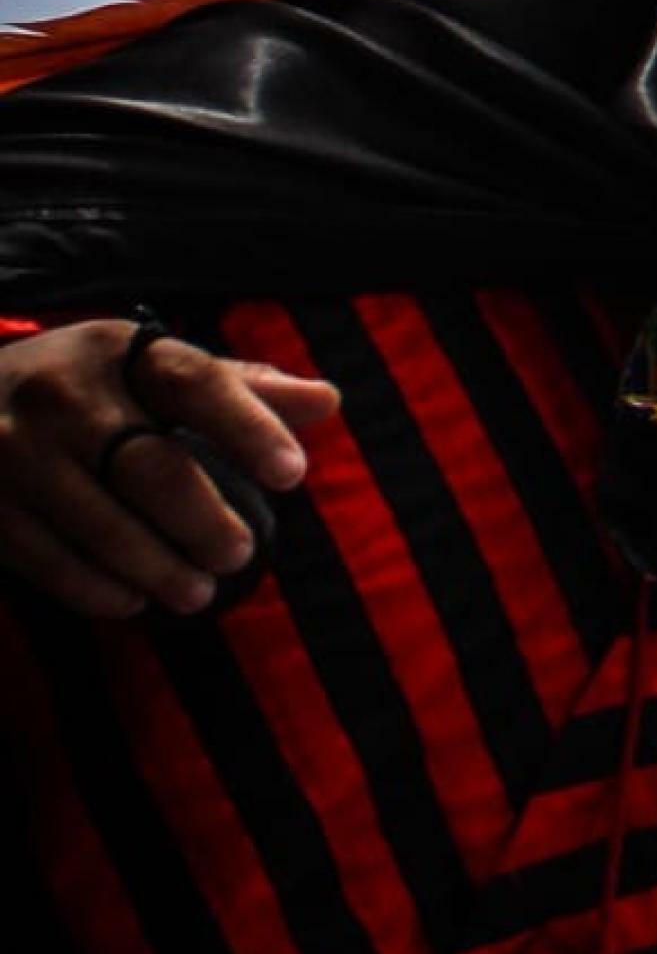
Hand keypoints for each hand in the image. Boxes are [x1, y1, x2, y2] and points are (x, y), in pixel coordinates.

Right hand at [0, 319, 338, 616]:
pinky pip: (44, 556)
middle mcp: (62, 393)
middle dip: (205, 522)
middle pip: (153, 469)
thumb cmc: (89, 389)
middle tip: (239, 555)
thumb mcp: (155, 371)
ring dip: (157, 568)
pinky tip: (131, 601)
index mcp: (120, 352)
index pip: (199, 383)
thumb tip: (328, 402)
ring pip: (101, 524)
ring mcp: (12, 448)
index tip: (292, 475)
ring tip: (198, 593)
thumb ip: (241, 388)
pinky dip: (94, 587)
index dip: (250, 428)